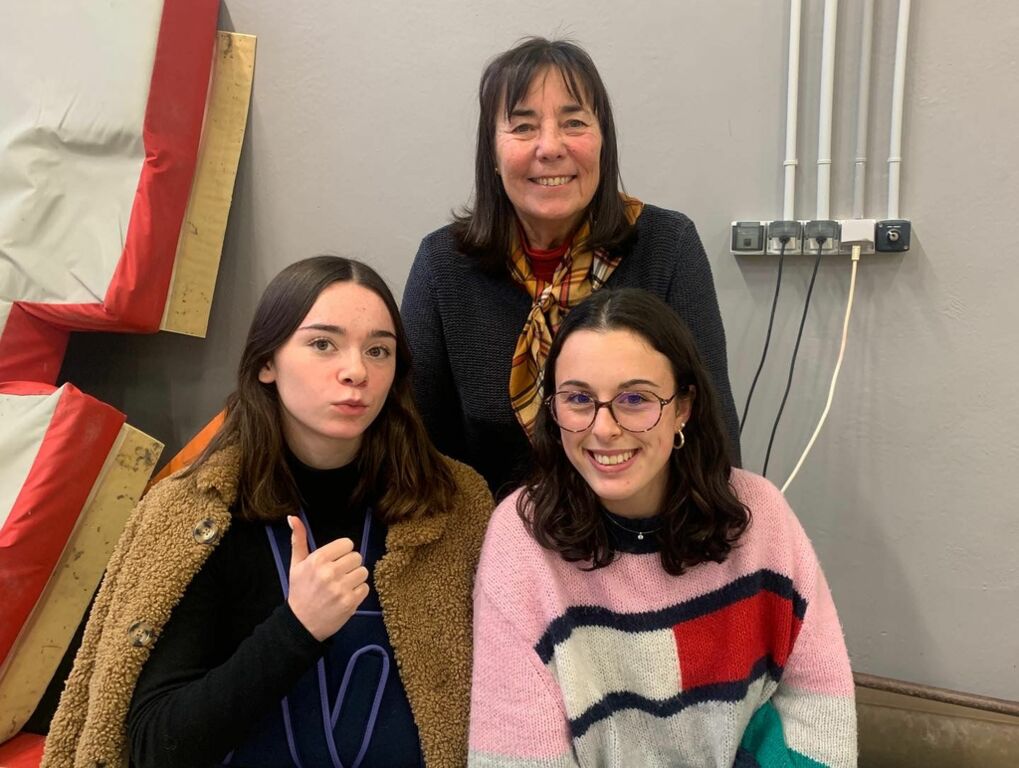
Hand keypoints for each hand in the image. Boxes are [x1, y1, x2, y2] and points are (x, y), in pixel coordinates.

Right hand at [286, 515, 369, 640]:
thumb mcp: (296, 565)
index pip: (347, 544)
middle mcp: (329, 572)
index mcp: (317, 559)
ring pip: (363, 572)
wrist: (301, 624)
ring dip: (355, 579)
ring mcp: (340, 588)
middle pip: (357, 557)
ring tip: (342, 586)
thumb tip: (292, 517)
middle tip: (337, 576)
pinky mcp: (350, 602)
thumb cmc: (300, 591)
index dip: (342, 553)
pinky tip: (345, 597)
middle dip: (349, 566)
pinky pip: (365, 588)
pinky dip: (358, 593)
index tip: (334, 562)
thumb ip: (298, 540)